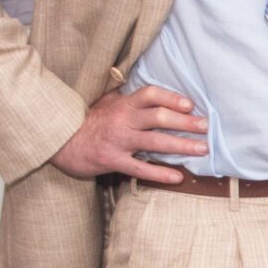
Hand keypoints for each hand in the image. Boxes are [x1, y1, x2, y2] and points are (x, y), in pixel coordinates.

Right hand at [49, 86, 207, 181]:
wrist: (61, 142)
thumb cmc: (89, 122)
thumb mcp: (106, 102)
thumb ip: (128, 96)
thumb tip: (151, 90)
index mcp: (123, 104)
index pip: (150, 95)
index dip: (171, 98)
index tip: (190, 104)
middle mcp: (123, 120)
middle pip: (158, 117)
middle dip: (185, 122)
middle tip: (206, 127)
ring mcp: (118, 141)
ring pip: (154, 142)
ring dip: (181, 145)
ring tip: (202, 149)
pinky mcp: (112, 161)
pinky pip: (140, 169)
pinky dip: (160, 174)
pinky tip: (178, 177)